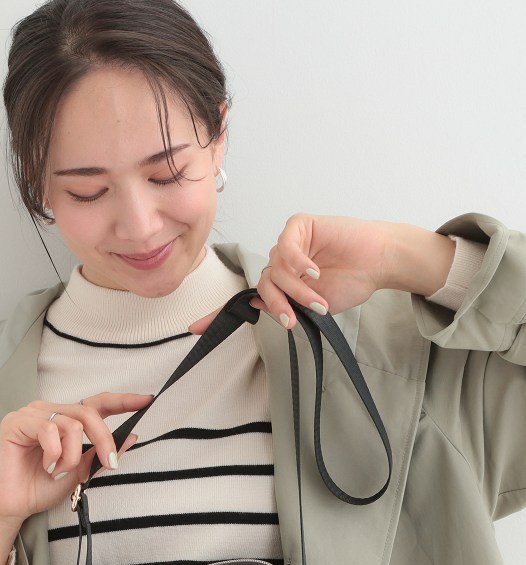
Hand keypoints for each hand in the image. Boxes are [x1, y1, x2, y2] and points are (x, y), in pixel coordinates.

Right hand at [0, 392, 152, 564]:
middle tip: (109, 462)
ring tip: (60, 472)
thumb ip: (102, 453)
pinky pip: (49, 429)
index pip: (97, 403)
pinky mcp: (16, 422)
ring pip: (72, 423)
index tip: (147, 400)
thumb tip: (132, 436)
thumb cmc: (40, 488)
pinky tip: (47, 467)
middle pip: (89, 412)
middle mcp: (48, 411)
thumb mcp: (81, 471)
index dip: (123, 400)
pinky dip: (55, 453)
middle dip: (105, 439)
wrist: (11, 506)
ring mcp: (31, 414)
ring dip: (73, 455)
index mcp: (64, 419)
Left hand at [189, 213, 393, 332]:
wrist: (379, 262)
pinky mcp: (300, 225)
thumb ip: (285, 305)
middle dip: (277, 305)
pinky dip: (297, 262)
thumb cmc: (352, 282)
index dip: (219, 313)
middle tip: (294, 319)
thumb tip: (256, 306)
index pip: (245, 297)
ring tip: (317, 300)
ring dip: (295, 289)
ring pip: (274, 269)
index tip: (195, 330)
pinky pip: (285, 246)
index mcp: (281, 282)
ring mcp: (289, 242)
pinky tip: (313, 272)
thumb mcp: (313, 304)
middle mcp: (281, 261)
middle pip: (262, 285)